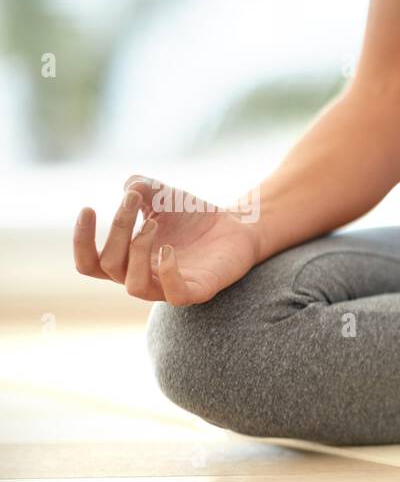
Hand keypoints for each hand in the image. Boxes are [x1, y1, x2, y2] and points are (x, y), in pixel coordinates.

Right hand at [73, 176, 260, 304]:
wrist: (235, 225)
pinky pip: (175, 294)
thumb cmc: (191, 216)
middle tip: (135, 202)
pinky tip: (170, 248)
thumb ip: (139, 187)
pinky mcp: (199, 290)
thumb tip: (130, 188)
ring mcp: (169, 287)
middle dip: (116, 229)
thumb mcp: (161, 194)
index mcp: (128, 260)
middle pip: (110, 265)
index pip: (89, 264)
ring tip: (152, 224)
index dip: (81, 240)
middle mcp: (144, 277)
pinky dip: (168, 272)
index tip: (89, 208)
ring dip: (137, 251)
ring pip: (134, 286)